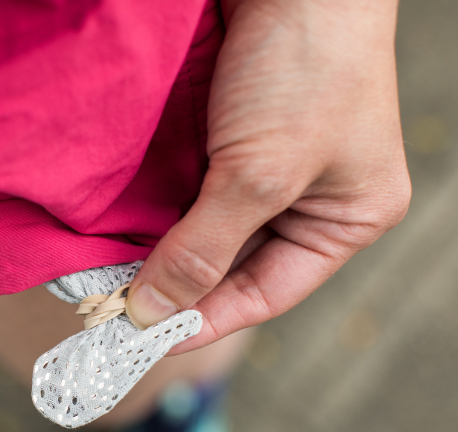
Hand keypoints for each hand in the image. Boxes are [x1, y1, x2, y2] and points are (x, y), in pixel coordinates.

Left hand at [125, 0, 410, 353]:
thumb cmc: (304, 69)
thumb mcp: (260, 174)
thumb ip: (205, 247)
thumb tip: (156, 312)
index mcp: (346, 217)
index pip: (268, 291)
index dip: (208, 318)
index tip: (148, 337)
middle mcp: (308, 195)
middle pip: (234, 261)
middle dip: (179, 281)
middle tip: (118, 305)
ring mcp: (267, 159)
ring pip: (206, 224)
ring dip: (161, 244)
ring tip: (112, 271)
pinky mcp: (231, 129)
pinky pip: (190, 184)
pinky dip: (157, 204)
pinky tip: (121, 222)